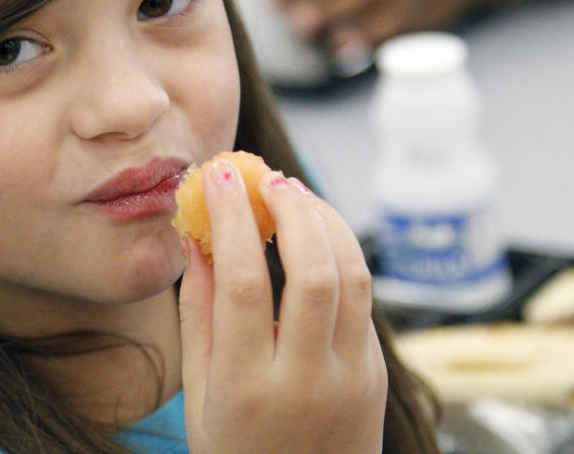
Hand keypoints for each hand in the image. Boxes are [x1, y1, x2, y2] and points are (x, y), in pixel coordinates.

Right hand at [178, 160, 386, 453]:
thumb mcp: (199, 395)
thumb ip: (197, 315)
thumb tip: (196, 239)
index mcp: (247, 389)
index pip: (243, 284)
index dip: (232, 220)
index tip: (219, 178)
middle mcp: (307, 381)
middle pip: (315, 272)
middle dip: (292, 209)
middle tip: (268, 177)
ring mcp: (352, 378)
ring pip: (354, 277)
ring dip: (326, 221)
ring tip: (294, 196)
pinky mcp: (377, 374)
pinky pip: (363, 299)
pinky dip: (341, 254)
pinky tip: (316, 235)